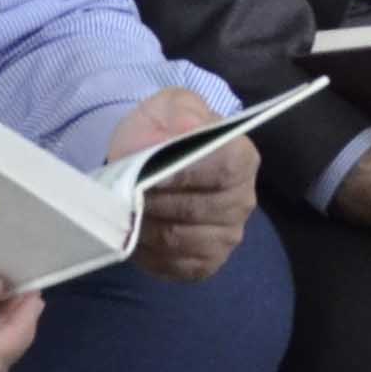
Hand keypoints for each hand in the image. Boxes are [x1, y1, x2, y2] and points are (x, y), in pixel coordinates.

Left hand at [106, 89, 257, 280]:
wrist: (151, 162)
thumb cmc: (163, 132)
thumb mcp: (169, 106)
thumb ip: (179, 111)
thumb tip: (187, 128)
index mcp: (242, 157)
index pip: (223, 170)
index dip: (185, 175)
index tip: (151, 174)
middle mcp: (243, 201)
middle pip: (197, 209)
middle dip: (156, 202)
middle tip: (127, 194)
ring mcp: (227, 236)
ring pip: (180, 240)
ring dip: (147, 228)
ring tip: (127, 212)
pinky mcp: (206, 263)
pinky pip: (174, 265)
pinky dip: (148, 252)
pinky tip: (136, 233)